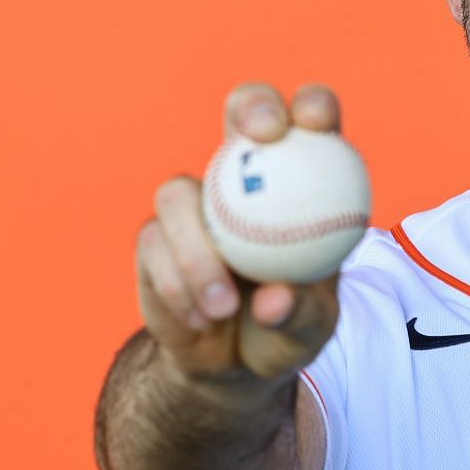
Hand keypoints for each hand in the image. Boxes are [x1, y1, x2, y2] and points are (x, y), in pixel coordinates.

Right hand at [135, 84, 344, 384]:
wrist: (234, 364)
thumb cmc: (287, 329)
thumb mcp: (310, 329)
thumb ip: (302, 312)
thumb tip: (276, 299)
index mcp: (301, 181)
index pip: (311, 123)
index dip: (312, 106)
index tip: (314, 123)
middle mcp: (246, 178)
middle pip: (241, 112)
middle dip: (252, 105)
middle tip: (261, 136)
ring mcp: (195, 203)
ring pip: (178, 192)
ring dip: (198, 251)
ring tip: (223, 306)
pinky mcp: (155, 238)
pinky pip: (155, 246)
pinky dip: (179, 286)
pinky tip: (202, 318)